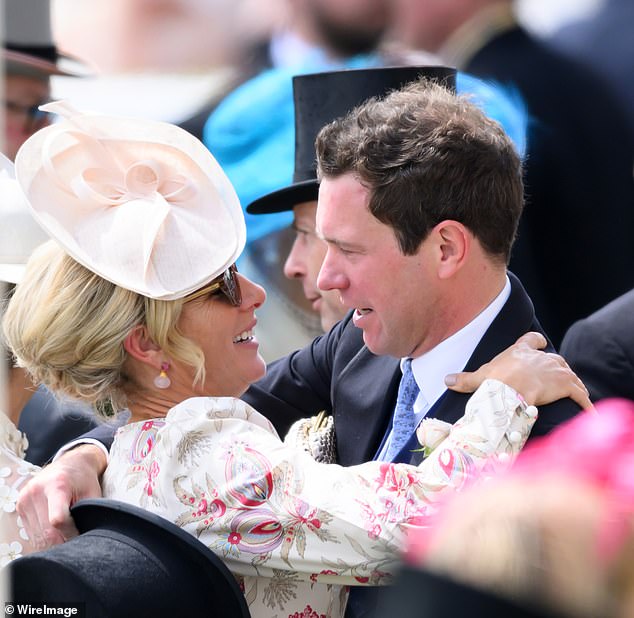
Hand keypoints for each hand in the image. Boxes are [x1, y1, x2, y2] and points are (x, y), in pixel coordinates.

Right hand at [17, 444, 106, 548]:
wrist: (70, 464)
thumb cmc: (84, 480)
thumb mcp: (93, 494)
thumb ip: (89, 514)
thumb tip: (87, 539)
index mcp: (57, 484)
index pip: (57, 520)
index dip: (71, 533)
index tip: (81, 534)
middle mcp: (36, 490)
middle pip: (46, 532)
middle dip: (63, 542)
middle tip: (76, 541)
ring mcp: (25, 498)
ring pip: (37, 536)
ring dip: (53, 543)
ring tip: (67, 536)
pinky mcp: (20, 506)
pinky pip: (31, 533)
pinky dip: (44, 538)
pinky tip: (56, 532)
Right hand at [444, 332, 592, 409]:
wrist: (512, 392)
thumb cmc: (495, 382)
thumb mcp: (478, 379)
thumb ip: (464, 379)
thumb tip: (445, 380)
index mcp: (520, 351)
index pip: (532, 340)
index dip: (536, 341)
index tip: (540, 343)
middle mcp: (541, 358)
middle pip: (554, 358)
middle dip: (555, 366)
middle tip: (554, 376)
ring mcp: (556, 370)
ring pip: (568, 373)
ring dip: (570, 382)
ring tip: (572, 392)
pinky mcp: (567, 385)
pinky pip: (579, 393)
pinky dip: (583, 401)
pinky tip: (586, 408)